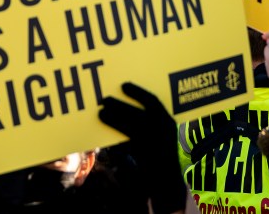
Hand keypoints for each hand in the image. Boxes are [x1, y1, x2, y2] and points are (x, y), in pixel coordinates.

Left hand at [99, 83, 185, 213]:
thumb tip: (124, 111)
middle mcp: (163, 128)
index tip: (123, 85)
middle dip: (120, 104)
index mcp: (169, 121)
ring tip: (100, 112)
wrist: (168, 183)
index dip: (137, 92)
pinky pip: (126, 138)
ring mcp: (155, 141)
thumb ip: (149, 125)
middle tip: (104, 99)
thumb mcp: (161, 138)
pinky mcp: (145, 153)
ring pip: (130, 124)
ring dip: (114, 117)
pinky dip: (115, 131)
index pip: (153, 101)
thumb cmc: (161, 158)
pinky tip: (106, 129)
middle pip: (137, 111)